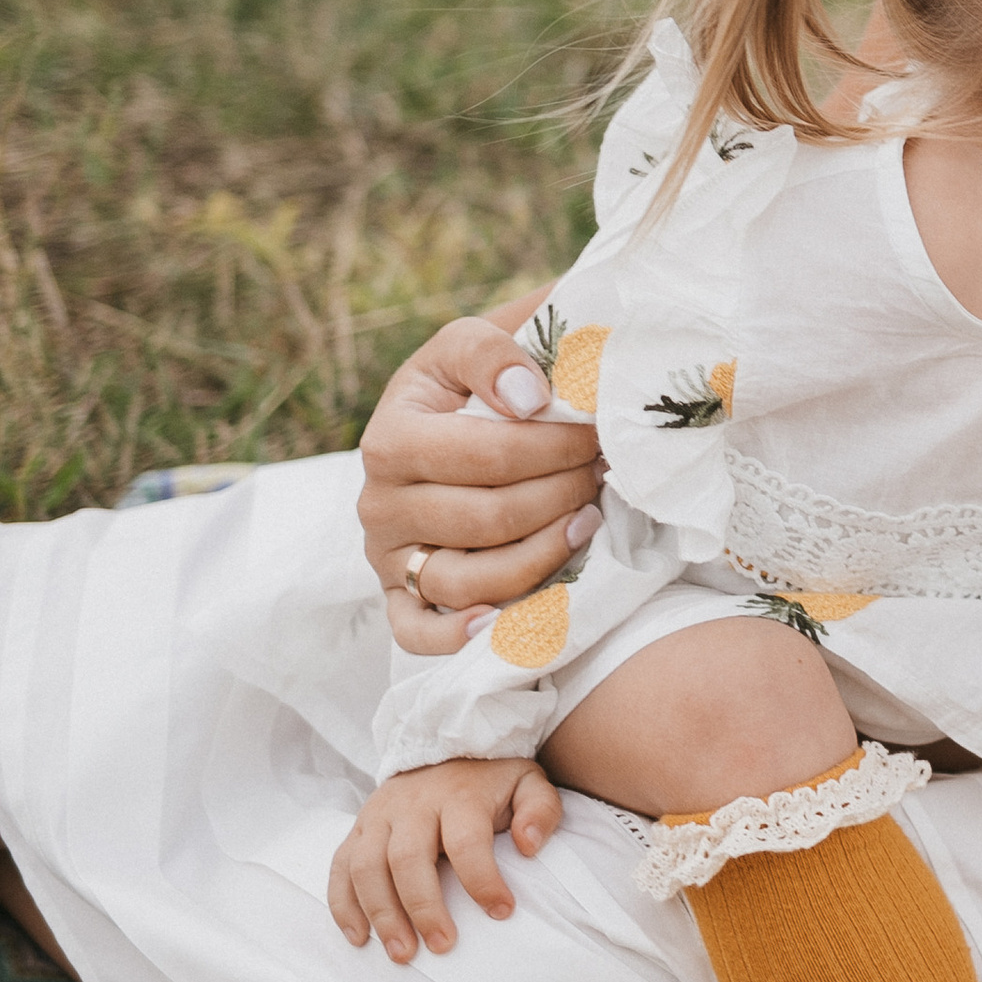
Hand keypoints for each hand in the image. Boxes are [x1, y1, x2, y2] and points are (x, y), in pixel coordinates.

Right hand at [327, 758, 561, 962]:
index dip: (483, 880)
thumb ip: (540, 809)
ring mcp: (379, 816)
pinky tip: (360, 937)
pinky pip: (340, 867)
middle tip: (442, 946)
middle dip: (423, 908)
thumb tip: (529, 845)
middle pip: (407, 858)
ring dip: (381, 914)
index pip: (466, 841)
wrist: (444, 746)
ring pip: (366, 866)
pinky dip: (343, 905)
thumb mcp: (528, 782)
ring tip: (402, 954)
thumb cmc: (490, 778)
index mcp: (458, 795)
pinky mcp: (358, 828)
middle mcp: (412, 804)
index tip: (503, 912)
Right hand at [357, 315, 601, 656]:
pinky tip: (503, 621)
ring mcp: (387, 559)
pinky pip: (419, 634)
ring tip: (588, 522)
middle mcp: (378, 505)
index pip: (483, 453)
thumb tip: (530, 399)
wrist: (437, 425)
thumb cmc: (464, 385)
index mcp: (389, 439)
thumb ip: (490, 354)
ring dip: (540, 556)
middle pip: (485, 519)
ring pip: (466, 581)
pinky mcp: (398, 598)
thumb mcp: (466, 345)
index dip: (551, 447)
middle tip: (602, 473)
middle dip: (559, 495)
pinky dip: (458, 635)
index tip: (597, 434)